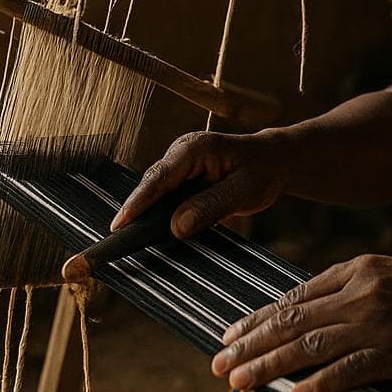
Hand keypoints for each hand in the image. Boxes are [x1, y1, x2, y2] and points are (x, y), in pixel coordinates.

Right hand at [111, 129, 282, 237]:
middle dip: (134, 213)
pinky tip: (152, 236)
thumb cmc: (263, 171)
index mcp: (195, 148)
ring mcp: (178, 166)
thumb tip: (177, 227)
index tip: (119, 226)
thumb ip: (211, 207)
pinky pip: (165, 199)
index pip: (159, 178)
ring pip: (155, 195)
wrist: (274, 161)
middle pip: (151, 187)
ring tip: (127, 244)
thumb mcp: (243, 191)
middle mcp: (181, 153)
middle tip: (117, 242)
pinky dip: (159, 216)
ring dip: (145, 217)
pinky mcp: (180, 179)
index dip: (138, 203)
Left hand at [211, 254, 391, 391]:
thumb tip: (295, 307)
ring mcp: (377, 325)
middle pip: (293, 322)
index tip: (228, 335)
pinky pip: (350, 370)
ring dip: (270, 366)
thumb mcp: (382, 271)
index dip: (257, 319)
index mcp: (354, 271)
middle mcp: (360, 295)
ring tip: (239, 382)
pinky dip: (321, 383)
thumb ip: (342, 284)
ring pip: (311, 347)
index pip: (294, 299)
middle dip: (250, 344)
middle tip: (218, 364)